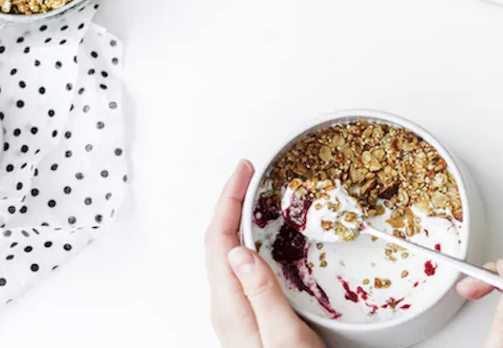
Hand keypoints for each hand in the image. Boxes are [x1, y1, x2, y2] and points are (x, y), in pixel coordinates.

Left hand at [205, 160, 324, 347]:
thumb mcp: (284, 338)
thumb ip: (262, 294)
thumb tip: (239, 250)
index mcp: (230, 306)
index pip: (218, 241)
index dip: (227, 200)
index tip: (243, 170)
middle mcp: (227, 307)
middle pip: (217, 242)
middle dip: (230, 201)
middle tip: (249, 172)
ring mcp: (236, 312)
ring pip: (228, 253)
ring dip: (237, 219)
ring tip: (254, 194)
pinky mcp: (249, 316)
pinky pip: (241, 267)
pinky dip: (248, 240)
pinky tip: (263, 237)